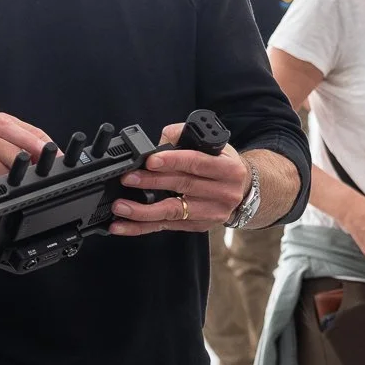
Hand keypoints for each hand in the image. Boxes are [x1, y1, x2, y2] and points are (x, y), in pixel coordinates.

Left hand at [108, 126, 249, 236]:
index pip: (197, 163)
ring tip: (121, 207)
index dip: (172, 161)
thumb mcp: (214, 145)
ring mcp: (211, 213)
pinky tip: (124, 225)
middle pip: (182, 187)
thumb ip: (184, 137)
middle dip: (151, 182)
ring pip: (173, 212)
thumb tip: (157, 141)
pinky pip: (167, 226)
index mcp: (229, 169)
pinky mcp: (198, 226)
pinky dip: (143, 227)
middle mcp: (223, 193)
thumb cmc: (222, 164)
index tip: (150, 161)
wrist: (244, 191)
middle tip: (128, 179)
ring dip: (143, 211)